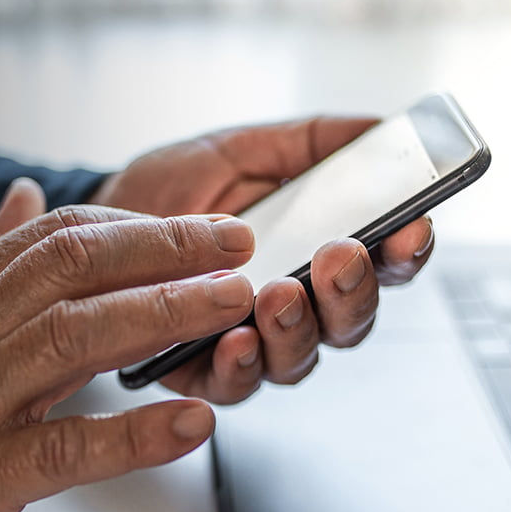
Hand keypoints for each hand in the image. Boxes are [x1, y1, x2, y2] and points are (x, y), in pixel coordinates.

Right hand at [0, 179, 258, 511]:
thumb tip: (25, 194)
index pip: (59, 237)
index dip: (143, 226)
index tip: (206, 228)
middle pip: (73, 269)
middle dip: (167, 251)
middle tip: (239, 248)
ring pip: (72, 338)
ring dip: (163, 314)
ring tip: (231, 307)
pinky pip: (62, 448)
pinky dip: (132, 436)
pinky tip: (191, 426)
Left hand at [92, 116, 435, 402]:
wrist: (98, 220)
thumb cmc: (173, 190)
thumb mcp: (242, 151)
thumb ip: (310, 143)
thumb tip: (377, 127)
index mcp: (318, 256)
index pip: (383, 263)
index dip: (407, 250)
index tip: (412, 227)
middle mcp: (297, 308)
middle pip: (352, 320)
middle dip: (354, 291)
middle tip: (341, 257)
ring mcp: (254, 344)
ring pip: (301, 357)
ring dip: (298, 328)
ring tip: (280, 294)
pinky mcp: (202, 372)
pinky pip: (236, 384)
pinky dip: (242, 365)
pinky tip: (236, 338)